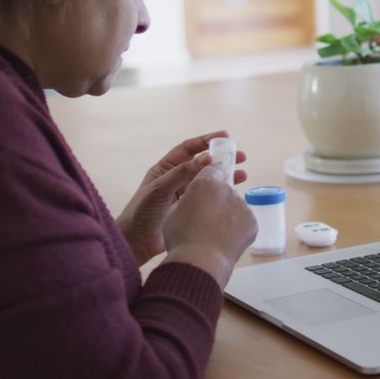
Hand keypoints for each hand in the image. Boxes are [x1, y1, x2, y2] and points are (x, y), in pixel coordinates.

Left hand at [116, 130, 247, 265]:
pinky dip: (220, 194)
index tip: (225, 136)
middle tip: (241, 156)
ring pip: (208, 180)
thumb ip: (182, 173)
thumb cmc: (142, 212)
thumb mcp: (160, 188)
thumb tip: (207, 158)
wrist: (136, 241)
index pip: (188, 148)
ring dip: (225, 176)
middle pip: (202, 163)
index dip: (206, 140)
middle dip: (222, 158)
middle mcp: (176, 179)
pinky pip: (208, 197)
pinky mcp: (191, 209)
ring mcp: (184, 194)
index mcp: (166, 168)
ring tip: (243, 174)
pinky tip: (233, 193)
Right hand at [161, 164, 257, 287]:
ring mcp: (241, 205)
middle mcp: (225, 189)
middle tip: (207, 218)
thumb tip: (194, 202)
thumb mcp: (173, 211)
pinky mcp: (251, 220)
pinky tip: (225, 239)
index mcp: (204, 183)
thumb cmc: (181, 237)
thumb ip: (187, 200)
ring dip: (227, 214)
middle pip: (223, 189)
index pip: (211, 169)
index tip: (208, 185)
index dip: (208, 178)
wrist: (200, 260)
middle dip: (217, 200)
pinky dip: (237, 228)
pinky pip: (244, 220)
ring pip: (234, 205)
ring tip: (215, 233)